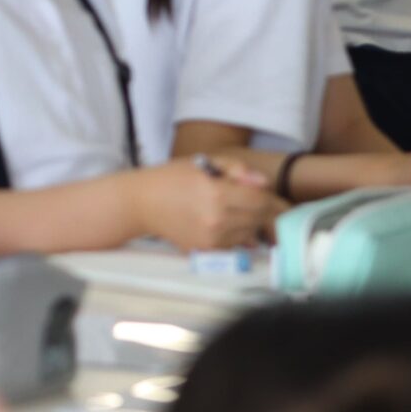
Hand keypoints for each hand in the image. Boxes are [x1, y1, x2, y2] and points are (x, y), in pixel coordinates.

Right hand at [134, 160, 279, 248]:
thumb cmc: (171, 178)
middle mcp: (217, 219)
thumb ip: (236, 168)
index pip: (261, 200)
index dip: (268, 196)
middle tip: (249, 199)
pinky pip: (235, 244)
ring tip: (233, 209)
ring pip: (250, 233)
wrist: (141, 203)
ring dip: (249, 222)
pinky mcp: (207, 249)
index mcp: (217, 193)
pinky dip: (235, 234)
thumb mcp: (202, 162)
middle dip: (261, 209)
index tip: (266, 193)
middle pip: (258, 218)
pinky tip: (222, 221)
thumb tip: (263, 182)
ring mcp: (212, 238)